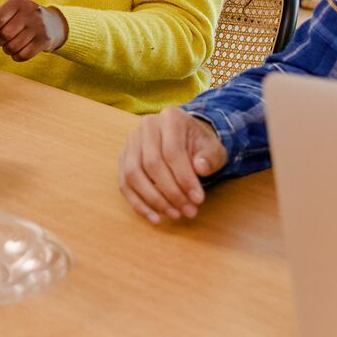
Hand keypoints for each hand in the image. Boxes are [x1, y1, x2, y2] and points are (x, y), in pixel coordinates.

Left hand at [0, 0, 66, 61]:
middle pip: (5, 34)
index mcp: (17, 2)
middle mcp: (29, 12)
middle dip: (0, 41)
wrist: (54, 23)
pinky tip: (18, 52)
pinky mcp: (44, 41)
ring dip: (7, 50)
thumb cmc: (26, 17)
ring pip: (13, 46)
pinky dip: (16, 57)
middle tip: (2, 41)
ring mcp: (38, 27)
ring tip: (10, 46)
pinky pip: (23, 55)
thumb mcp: (12, 12)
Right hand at [119, 108, 228, 223]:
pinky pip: (124, 183)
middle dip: (170, 192)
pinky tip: (154, 217)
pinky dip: (137, 203)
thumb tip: (200, 169)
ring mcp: (131, 142)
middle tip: (188, 211)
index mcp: (170, 119)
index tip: (199, 200)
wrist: (186, 136)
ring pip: (132, 174)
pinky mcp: (123, 158)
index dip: (184, 179)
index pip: (172, 152)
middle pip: (150, 164)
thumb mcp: (213, 148)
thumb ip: (210, 158)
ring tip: (173, 215)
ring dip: (152, 199)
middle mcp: (146, 127)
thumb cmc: (200, 144)